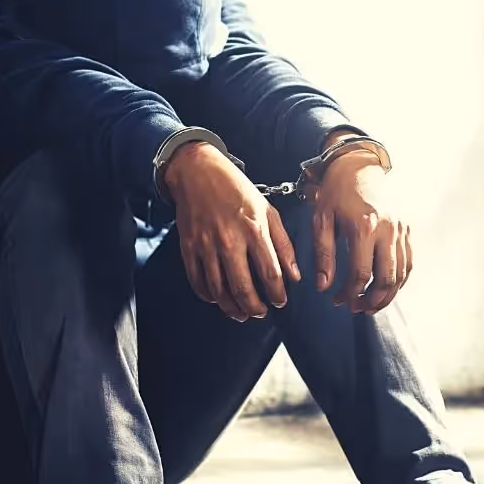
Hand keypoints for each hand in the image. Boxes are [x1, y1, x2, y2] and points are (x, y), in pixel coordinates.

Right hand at [164, 142, 300, 320]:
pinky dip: (208, 295)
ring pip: (219, 289)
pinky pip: (197, 281)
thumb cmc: (235, 188)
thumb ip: (283, 243)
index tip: (280, 302)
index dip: (277, 294)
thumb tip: (294, 274)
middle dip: (255, 307)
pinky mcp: (189, 247)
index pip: (270, 273)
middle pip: (243, 287)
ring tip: (241, 313)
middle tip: (261, 313)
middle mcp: (230, 240)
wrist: (197, 171)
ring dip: (231, 307)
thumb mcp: (267, 209)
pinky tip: (217, 299)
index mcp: (254, 229)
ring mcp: (206, 245)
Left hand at [312, 149, 411, 314]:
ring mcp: (401, 228)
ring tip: (371, 304)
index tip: (338, 300)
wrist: (358, 164)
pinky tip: (386, 287)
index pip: (361, 274)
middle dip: (372, 300)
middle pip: (387, 279)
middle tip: (357, 308)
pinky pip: (409, 261)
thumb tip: (324, 286)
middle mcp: (388, 229)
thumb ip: (324, 254)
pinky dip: (400, 279)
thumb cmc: (336, 191)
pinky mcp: (407, 227)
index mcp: (364, 226)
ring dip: (388, 295)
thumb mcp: (322, 220)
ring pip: (402, 274)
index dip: (349, 294)